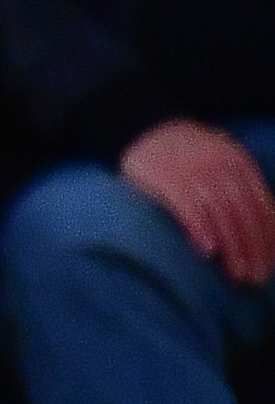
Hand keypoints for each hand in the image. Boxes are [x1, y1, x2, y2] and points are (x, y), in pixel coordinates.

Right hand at [122, 119, 274, 285]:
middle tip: (256, 277)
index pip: (261, 205)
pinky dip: (200, 229)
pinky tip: (207, 251)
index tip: (270, 264)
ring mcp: (193, 170)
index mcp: (238, 162)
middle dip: (253, 248)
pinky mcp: (166, 177)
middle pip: (243, 213)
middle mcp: (220, 165)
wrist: (142, 126)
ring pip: (221, 214)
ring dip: (233, 247)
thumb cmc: (185, 154)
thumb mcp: (219, 158)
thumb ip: (239, 184)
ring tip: (237, 274)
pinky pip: (188, 207)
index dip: (269, 238)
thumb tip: (266, 229)